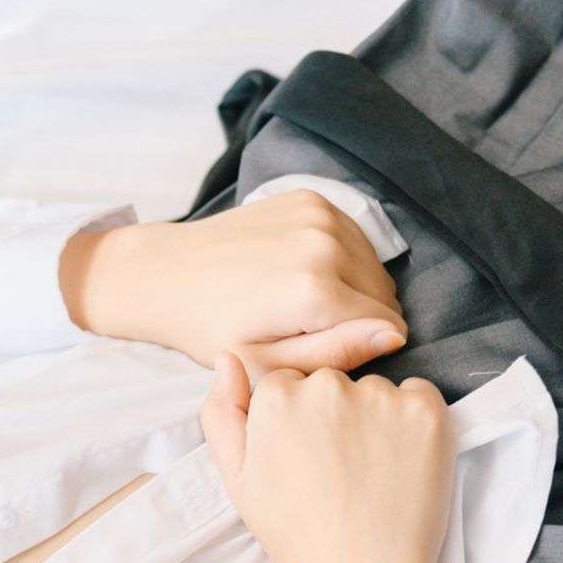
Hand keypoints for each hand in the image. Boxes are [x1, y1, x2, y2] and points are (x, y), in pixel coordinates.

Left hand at [61, 189, 406, 375]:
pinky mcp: (311, 197)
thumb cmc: (212, 330)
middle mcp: (325, 243)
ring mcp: (319, 213)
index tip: (327, 350)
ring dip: (352, 286)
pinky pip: (355, 237)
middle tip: (308, 329)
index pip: (386, 324)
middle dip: (358, 315)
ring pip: (373, 264)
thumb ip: (336, 354)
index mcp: (315, 291)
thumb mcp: (268, 365)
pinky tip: (302, 272)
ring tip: (303, 303)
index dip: (365, 345)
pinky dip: (340, 257)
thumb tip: (395, 333)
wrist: (168, 273)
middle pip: (384, 292)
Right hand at [199, 353, 453, 562]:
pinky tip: (402, 465)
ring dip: (376, 420)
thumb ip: (223, 414)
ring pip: (375, 391)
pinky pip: (420, 396)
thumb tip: (226, 358)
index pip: (288, 385)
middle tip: (340, 473)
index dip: (298, 425)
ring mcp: (379, 398)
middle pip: (331, 384)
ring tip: (372, 475)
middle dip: (335, 417)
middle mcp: (326, 388)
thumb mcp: (239, 481)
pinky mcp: (426, 412)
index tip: (308, 462)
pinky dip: (415, 423)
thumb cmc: (297, 535)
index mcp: (276, 399)